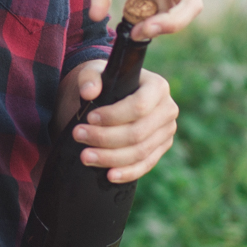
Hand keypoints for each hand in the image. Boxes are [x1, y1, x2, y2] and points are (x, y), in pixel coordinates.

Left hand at [58, 65, 177, 183]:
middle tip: (78, 135)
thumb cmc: (106, 82)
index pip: (139, 106)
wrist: (116, 94)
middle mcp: (168, 109)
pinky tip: (109, 175)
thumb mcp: (95, 72)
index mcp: (157, 87)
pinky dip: (128, 172)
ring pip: (140, 152)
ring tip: (85, 156)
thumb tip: (89, 92)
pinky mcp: (162, 148)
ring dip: (111, 158)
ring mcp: (167, 131)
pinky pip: (146, 165)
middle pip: (138, 132)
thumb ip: (89, 78)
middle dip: (105, 138)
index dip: (113, 116)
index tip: (89, 118)